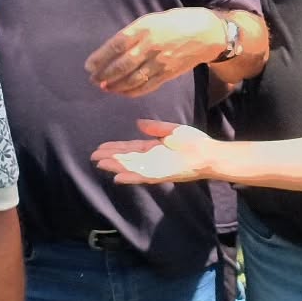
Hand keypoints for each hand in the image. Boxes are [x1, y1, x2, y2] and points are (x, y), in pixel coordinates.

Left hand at [85, 9, 224, 96]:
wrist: (208, 33)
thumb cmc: (178, 22)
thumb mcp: (153, 19)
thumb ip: (135, 32)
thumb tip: (114, 49)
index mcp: (144, 28)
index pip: (116, 46)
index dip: (100, 58)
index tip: (89, 66)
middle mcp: (151, 46)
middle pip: (122, 65)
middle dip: (104, 75)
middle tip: (93, 80)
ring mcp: (161, 61)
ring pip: (133, 78)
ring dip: (116, 85)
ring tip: (105, 87)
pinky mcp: (169, 73)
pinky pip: (148, 86)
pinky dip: (133, 91)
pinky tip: (123, 92)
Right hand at [92, 120, 214, 183]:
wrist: (208, 153)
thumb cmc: (194, 142)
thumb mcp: (172, 130)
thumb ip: (155, 128)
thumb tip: (138, 123)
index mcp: (154, 147)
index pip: (130, 148)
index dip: (115, 148)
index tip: (101, 147)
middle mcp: (152, 158)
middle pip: (127, 157)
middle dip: (110, 157)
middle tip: (93, 156)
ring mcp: (156, 167)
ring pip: (131, 167)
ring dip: (116, 166)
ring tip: (100, 164)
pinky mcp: (162, 175)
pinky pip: (143, 176)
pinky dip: (130, 177)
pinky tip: (117, 177)